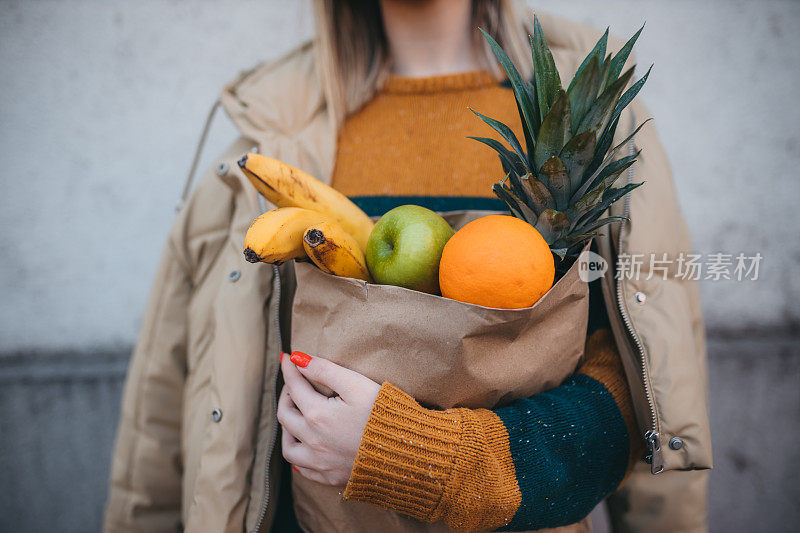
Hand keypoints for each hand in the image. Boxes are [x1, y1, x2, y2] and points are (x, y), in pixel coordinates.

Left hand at [278, 351, 380, 485]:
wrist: (406, 452)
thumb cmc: (384, 414)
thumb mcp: (356, 385)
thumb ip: (325, 370)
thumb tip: (298, 359)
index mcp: (318, 415)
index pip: (295, 387)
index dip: (290, 369)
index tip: (288, 357)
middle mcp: (313, 440)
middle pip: (285, 415)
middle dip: (285, 395)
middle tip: (293, 383)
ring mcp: (321, 462)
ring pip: (289, 448)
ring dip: (287, 429)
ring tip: (295, 416)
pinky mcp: (332, 476)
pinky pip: (304, 470)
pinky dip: (299, 457)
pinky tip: (306, 448)